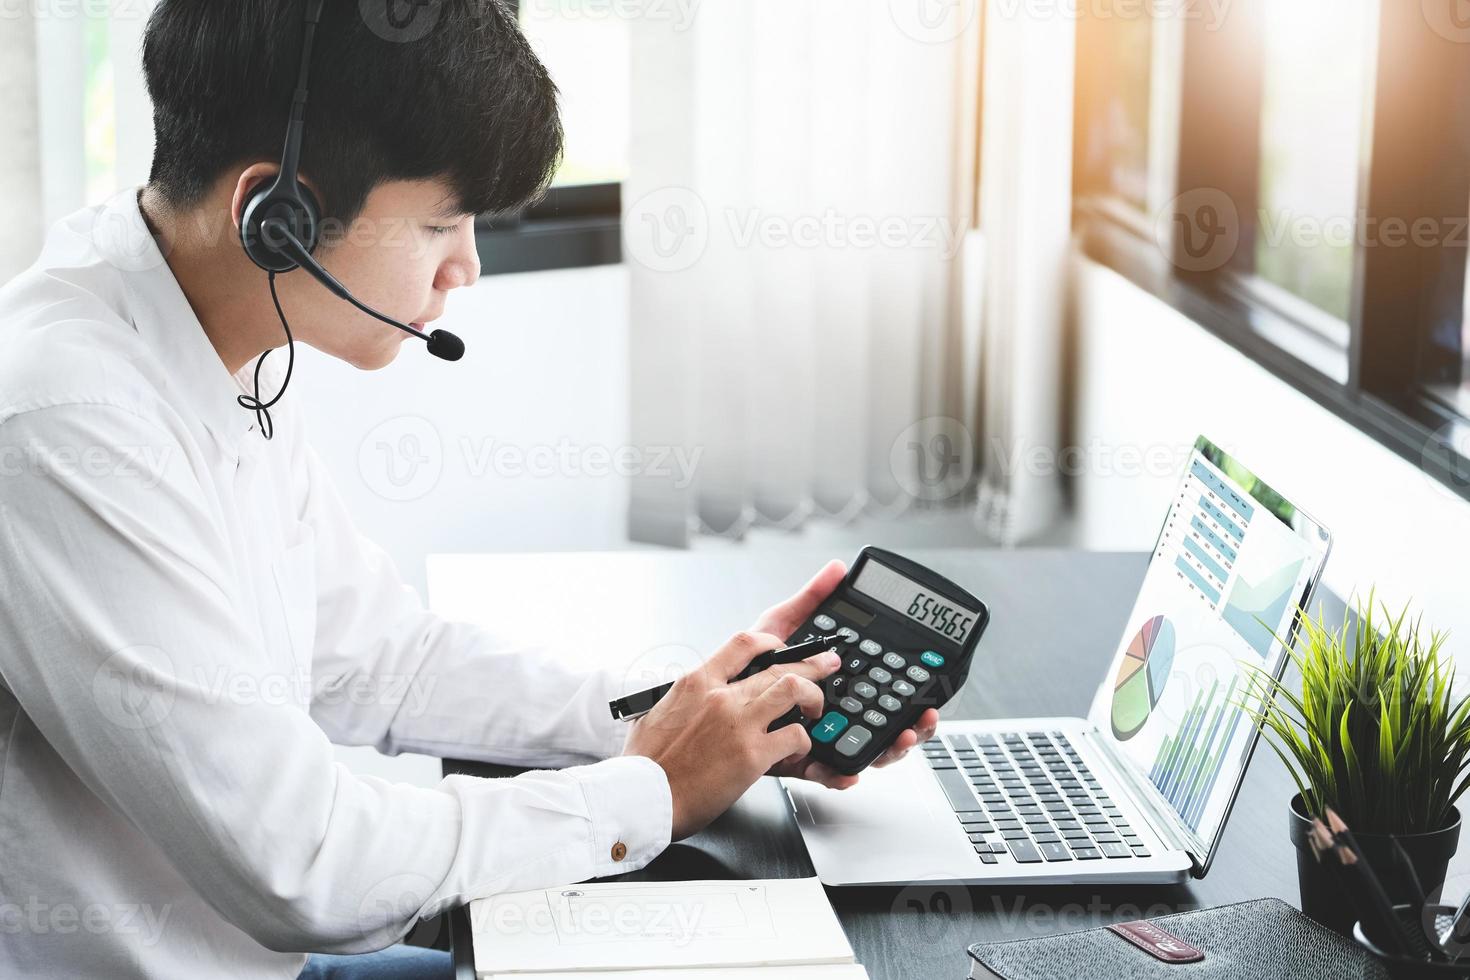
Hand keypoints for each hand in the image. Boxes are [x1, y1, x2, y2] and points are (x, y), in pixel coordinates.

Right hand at [622, 628, 838, 840]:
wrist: (641, 798)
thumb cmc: (645, 765)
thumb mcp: (655, 714)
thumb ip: (680, 700)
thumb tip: (687, 699)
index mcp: (696, 682)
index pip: (744, 643)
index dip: (773, 643)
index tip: (783, 650)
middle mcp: (720, 695)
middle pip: (779, 665)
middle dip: (810, 664)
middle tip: (825, 665)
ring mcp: (738, 722)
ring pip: (793, 689)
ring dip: (813, 698)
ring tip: (816, 709)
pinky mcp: (752, 754)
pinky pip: (794, 735)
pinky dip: (802, 742)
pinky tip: (796, 750)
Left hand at [747, 560, 940, 789]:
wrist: (703, 702)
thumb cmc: (744, 666)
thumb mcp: (778, 628)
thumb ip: (809, 602)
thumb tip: (836, 569)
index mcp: (835, 684)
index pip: (883, 693)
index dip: (909, 697)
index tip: (927, 696)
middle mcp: (832, 714)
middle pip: (882, 726)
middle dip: (909, 728)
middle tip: (920, 721)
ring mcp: (816, 739)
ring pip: (860, 751)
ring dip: (884, 751)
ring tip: (895, 741)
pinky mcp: (793, 761)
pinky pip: (821, 772)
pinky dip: (838, 774)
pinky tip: (848, 772)